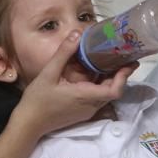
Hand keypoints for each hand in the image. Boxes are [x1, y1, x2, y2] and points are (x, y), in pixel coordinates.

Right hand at [15, 32, 134, 134]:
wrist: (28, 124)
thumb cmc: (37, 100)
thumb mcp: (48, 73)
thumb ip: (64, 53)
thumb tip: (77, 34)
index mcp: (85, 96)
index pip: (114, 90)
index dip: (124, 76)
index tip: (129, 62)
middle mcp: (90, 106)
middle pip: (113, 91)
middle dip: (120, 75)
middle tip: (124, 57)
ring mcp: (87, 111)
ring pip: (106, 96)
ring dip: (111, 80)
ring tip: (113, 62)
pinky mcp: (82, 113)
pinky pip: (98, 99)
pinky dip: (101, 86)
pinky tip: (96, 74)